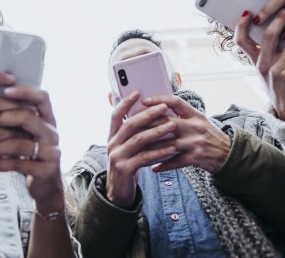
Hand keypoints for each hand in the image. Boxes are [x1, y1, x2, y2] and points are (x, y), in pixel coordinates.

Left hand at [0, 87, 65, 211]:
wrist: (46, 184)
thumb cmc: (30, 153)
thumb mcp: (27, 133)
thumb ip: (15, 117)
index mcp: (48, 119)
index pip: (42, 97)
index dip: (25, 92)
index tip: (4, 90)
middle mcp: (52, 133)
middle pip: (28, 117)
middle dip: (0, 117)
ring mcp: (52, 152)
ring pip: (20, 143)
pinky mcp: (45, 170)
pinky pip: (18, 164)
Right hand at [105, 92, 177, 208]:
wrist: (118, 193)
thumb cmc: (128, 166)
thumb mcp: (127, 148)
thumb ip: (135, 134)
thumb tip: (152, 115)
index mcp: (112, 136)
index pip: (115, 115)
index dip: (125, 102)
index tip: (137, 92)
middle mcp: (112, 144)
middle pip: (130, 124)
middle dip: (148, 114)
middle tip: (164, 107)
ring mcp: (116, 157)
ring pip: (138, 139)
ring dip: (157, 131)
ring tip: (172, 125)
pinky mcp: (125, 169)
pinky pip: (144, 157)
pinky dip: (159, 151)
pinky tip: (172, 148)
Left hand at [139, 95, 230, 173]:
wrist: (229, 155)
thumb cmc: (210, 136)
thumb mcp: (200, 121)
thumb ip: (183, 115)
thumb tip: (159, 108)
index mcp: (195, 114)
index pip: (176, 102)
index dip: (159, 100)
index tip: (144, 101)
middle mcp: (195, 126)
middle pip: (167, 122)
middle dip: (148, 125)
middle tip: (132, 127)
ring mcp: (196, 142)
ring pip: (168, 144)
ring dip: (151, 148)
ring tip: (137, 149)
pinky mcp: (196, 157)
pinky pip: (175, 161)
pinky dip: (163, 165)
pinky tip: (152, 167)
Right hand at [235, 3, 284, 120]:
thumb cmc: (278, 80)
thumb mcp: (267, 65)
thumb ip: (268, 47)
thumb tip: (279, 19)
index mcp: (254, 60)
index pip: (241, 40)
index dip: (241, 25)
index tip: (248, 10)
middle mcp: (263, 64)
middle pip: (268, 36)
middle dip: (280, 17)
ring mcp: (276, 71)